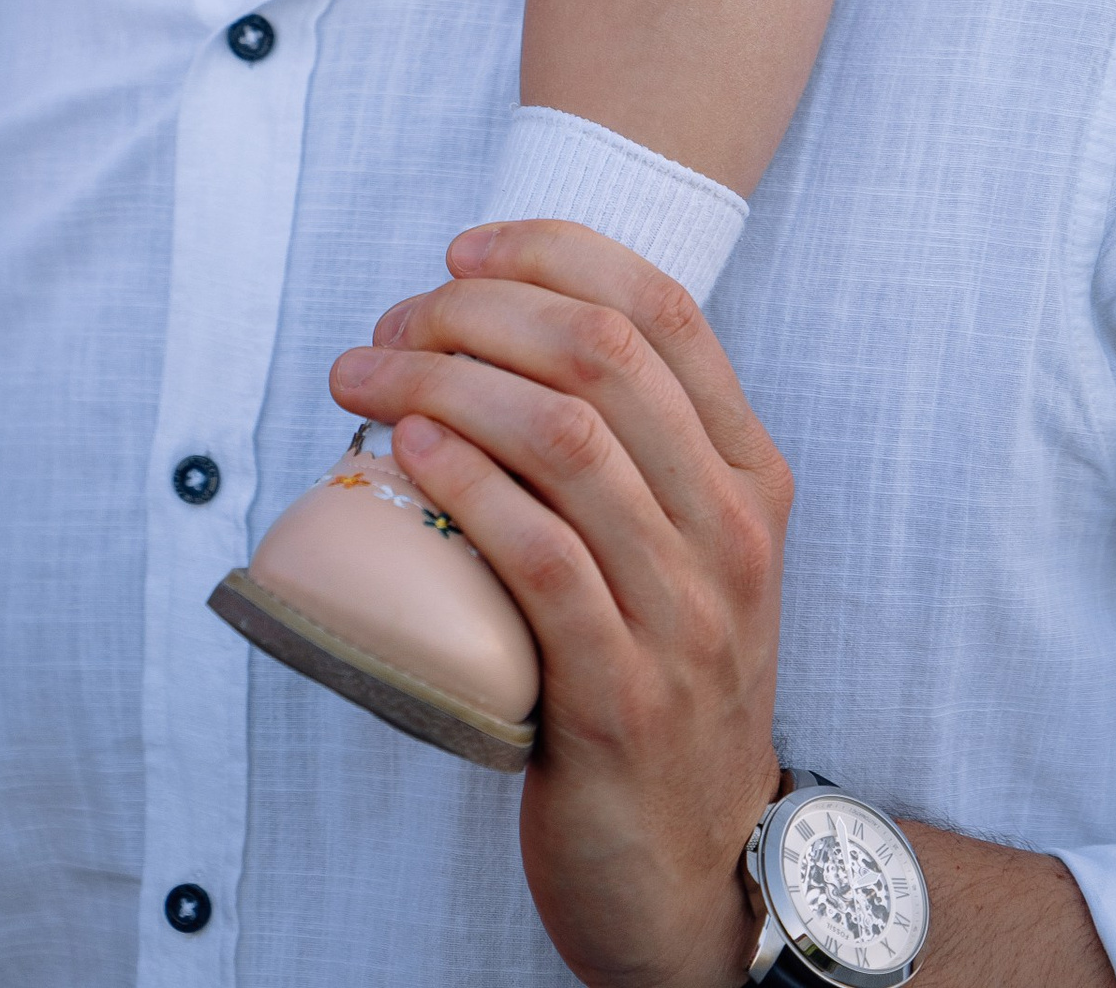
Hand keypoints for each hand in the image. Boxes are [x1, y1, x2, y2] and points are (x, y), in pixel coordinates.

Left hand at [328, 220, 788, 987]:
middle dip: (477, 313)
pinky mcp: (622, 697)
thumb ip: (628, 450)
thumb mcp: (681, 548)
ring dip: (443, 384)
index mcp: (750, 474)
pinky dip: (468, 484)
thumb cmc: (659, 676)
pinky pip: (542, 558)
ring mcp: (685, 615)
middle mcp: (732, 530)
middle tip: (390, 326)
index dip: (551, 253)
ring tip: (365, 379)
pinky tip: (410, 450)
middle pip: (602, 355)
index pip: (662, 307)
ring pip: (565, 441)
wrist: (695, 864)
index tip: (460, 252)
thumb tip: (489, 333)